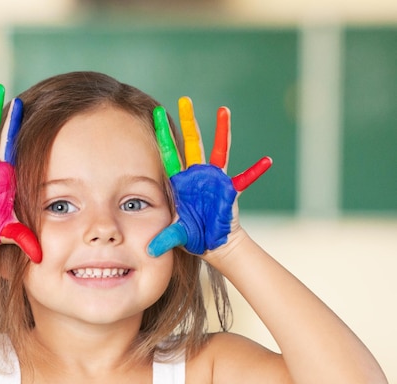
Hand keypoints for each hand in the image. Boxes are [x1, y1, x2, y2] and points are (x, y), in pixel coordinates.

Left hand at [147, 97, 271, 256]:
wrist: (213, 244)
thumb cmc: (193, 237)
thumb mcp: (177, 236)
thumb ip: (166, 239)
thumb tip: (150, 251)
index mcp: (180, 183)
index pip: (168, 154)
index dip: (163, 135)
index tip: (155, 113)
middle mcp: (196, 175)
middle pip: (192, 143)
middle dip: (188, 122)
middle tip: (184, 99)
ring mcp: (214, 179)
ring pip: (218, 150)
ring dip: (221, 131)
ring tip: (224, 110)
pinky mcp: (230, 189)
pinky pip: (245, 178)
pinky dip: (255, 171)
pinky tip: (267, 161)